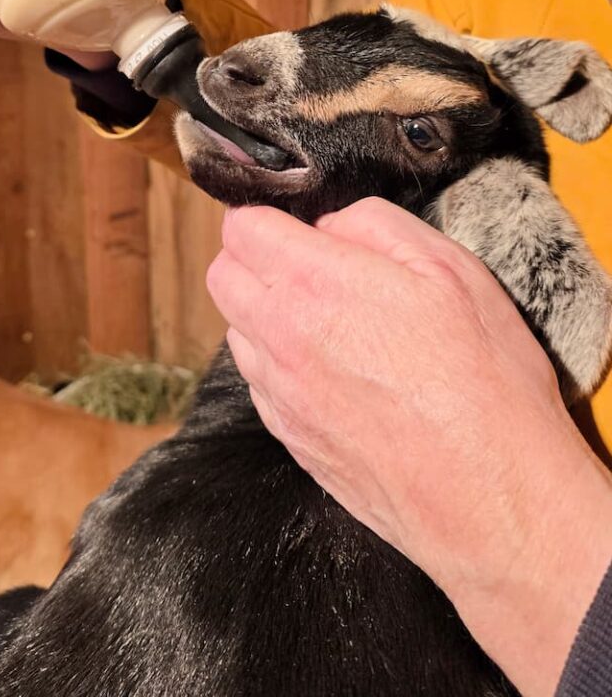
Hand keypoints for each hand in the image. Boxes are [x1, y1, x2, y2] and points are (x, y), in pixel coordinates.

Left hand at [207, 198, 611, 696]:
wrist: (490, 497)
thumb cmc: (484, 380)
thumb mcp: (450, 269)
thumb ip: (374, 226)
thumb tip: (329, 225)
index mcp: (313, 286)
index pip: (242, 228)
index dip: (267, 216)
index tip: (296, 224)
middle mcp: (279, 338)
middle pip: (223, 276)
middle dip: (253, 257)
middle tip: (307, 264)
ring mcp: (278, 393)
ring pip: (235, 329)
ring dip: (263, 311)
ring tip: (328, 319)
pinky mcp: (288, 436)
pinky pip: (259, 381)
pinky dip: (279, 362)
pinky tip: (334, 369)